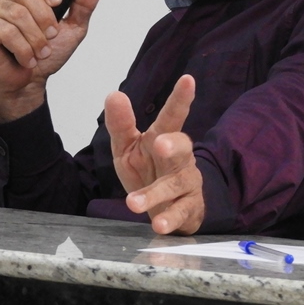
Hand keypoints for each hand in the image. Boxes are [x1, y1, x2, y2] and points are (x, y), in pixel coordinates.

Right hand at [0, 0, 104, 121]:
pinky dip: (22, 49)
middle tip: (51, 36)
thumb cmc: (47, 54)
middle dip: (44, 19)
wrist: (28, 82)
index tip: (58, 2)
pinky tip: (27, 58)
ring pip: (17, 14)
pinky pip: (5, 31)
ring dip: (35, 39)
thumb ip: (83, 5)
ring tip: (40, 52)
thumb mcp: (73, 29)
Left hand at [104, 74, 204, 234]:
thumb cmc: (148, 170)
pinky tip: (159, 224)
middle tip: (161, 144)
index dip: (180, 98)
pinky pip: (182, 212)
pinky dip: (170, 219)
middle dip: (173, 145)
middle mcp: (180, 158)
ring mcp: (187, 183)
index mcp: (164, 138)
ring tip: (134, 203)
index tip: (188, 80)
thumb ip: (121, 124)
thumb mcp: (128, 148)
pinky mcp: (189, 208)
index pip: (172, 116)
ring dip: (156, 193)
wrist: (167, 207)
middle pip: (182, 148)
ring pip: (176, 184)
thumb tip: (113, 94)